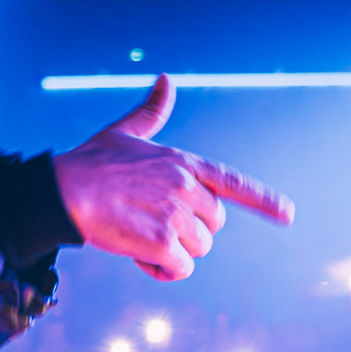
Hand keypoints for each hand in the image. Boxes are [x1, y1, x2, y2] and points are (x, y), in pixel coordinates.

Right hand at [53, 75, 293, 281]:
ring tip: (138, 236)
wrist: (63, 191)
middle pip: (212, 227)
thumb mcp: (126, 133)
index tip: (288, 215)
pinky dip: (160, 271)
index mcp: (184, 163)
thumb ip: (152, 113)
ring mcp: (177, 214)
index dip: (264, 200)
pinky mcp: (162, 241)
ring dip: (171, 253)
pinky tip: (137, 256)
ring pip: (197, 250)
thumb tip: (166, 80)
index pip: (233, 182)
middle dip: (187, 232)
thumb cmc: (90, 164)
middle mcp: (187, 186)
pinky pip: (179, 269)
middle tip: (150, 224)